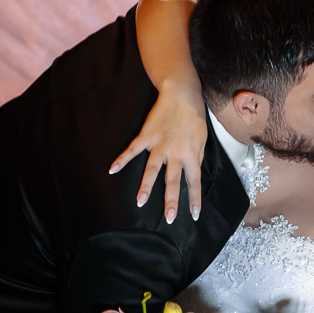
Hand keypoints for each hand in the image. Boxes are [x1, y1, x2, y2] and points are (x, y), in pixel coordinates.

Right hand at [110, 80, 207, 223]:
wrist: (182, 95)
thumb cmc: (194, 117)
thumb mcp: (201, 138)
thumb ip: (196, 156)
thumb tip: (193, 172)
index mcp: (191, 154)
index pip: (194, 181)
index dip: (194, 199)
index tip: (194, 215)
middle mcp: (175, 152)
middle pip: (173, 180)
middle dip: (171, 200)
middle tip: (169, 218)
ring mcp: (159, 144)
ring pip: (152, 169)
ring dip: (146, 186)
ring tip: (140, 202)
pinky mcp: (146, 135)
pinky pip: (133, 150)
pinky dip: (121, 159)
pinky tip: (112, 170)